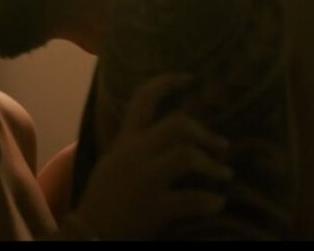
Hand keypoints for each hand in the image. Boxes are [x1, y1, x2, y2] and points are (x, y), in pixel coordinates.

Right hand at [66, 73, 233, 239]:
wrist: (88, 235)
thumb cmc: (105, 199)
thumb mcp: (114, 163)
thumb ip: (137, 146)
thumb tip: (174, 137)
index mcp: (124, 143)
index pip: (142, 100)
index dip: (166, 83)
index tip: (189, 78)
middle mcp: (134, 156)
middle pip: (177, 124)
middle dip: (205, 133)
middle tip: (221, 146)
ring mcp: (144, 181)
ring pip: (188, 156)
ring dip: (213, 166)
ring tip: (225, 176)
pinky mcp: (154, 208)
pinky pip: (193, 199)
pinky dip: (211, 201)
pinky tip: (216, 204)